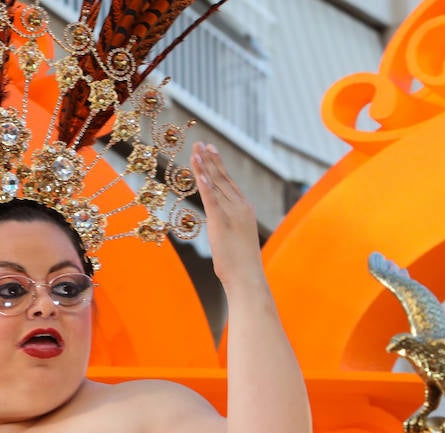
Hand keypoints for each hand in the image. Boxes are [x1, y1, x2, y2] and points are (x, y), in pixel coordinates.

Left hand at [190, 142, 264, 288]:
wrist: (247, 277)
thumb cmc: (241, 265)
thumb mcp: (236, 239)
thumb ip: (229, 226)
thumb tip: (219, 225)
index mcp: (245, 209)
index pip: (229, 183)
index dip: (218, 166)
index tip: (210, 151)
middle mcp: (241, 206)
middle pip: (222, 178)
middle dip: (210, 159)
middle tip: (201, 143)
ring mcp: (232, 213)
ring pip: (215, 185)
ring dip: (204, 167)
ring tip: (196, 151)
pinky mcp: (221, 222)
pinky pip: (211, 199)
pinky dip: (205, 184)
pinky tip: (199, 171)